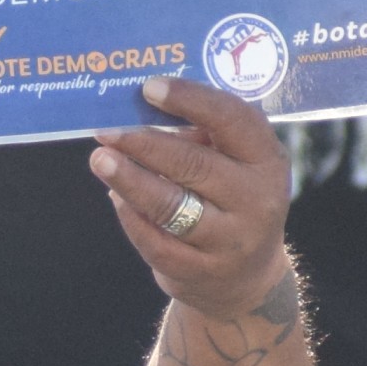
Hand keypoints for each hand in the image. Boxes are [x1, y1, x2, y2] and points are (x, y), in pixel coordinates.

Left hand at [90, 77, 293, 318]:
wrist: (246, 278)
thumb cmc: (230, 199)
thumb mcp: (235, 164)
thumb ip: (201, 136)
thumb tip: (141, 107)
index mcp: (267, 160)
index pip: (232, 120)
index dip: (190, 100)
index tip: (149, 87)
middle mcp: (257, 199)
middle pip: (194, 165)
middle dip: (144, 144)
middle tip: (107, 129)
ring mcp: (231, 240)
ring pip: (171, 206)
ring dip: (129, 180)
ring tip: (100, 159)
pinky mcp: (202, 272)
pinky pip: (157, 243)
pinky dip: (132, 218)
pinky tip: (115, 197)